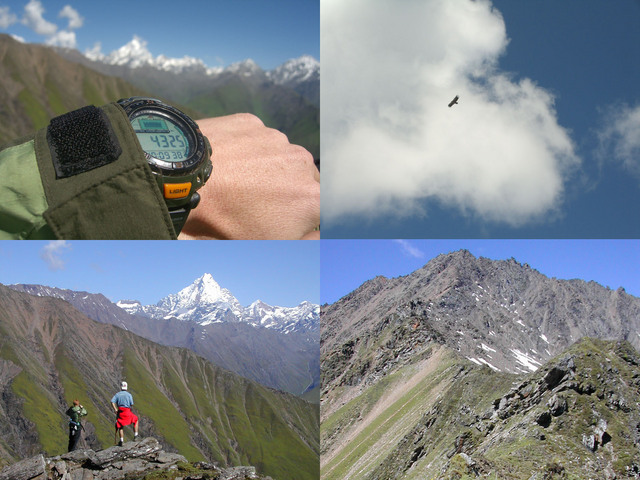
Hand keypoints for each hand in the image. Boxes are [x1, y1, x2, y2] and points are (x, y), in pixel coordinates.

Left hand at [179, 114, 319, 239]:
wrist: (179, 180)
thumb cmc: (223, 223)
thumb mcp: (269, 248)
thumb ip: (307, 242)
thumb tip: (319, 233)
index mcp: (313, 198)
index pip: (320, 210)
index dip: (300, 219)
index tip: (277, 223)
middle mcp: (303, 163)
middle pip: (301, 181)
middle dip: (284, 193)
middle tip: (251, 207)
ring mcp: (276, 139)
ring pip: (279, 158)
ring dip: (265, 171)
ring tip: (233, 185)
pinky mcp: (251, 123)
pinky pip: (255, 140)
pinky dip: (245, 151)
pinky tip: (223, 165)